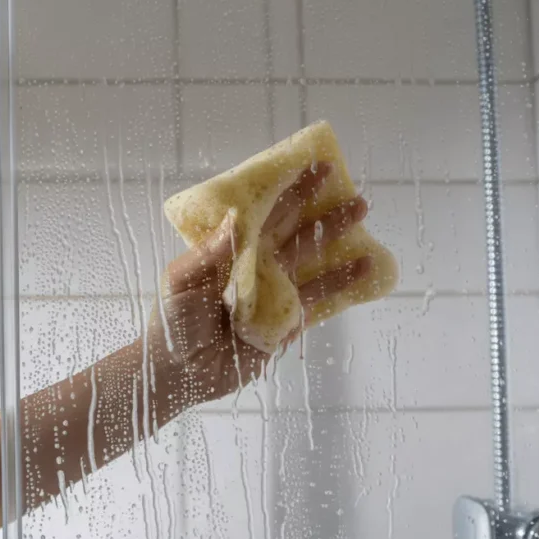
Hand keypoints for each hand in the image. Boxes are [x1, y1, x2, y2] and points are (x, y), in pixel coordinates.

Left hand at [148, 163, 371, 406]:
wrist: (180, 371)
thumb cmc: (173, 321)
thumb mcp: (181, 280)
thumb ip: (208, 253)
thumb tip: (235, 217)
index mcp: (231, 249)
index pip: (263, 213)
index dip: (288, 190)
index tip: (313, 167)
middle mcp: (257, 266)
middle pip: (294, 232)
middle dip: (322, 212)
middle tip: (352, 193)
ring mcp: (274, 293)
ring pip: (311, 261)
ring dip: (336, 240)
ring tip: (363, 218)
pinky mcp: (286, 322)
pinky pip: (318, 300)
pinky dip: (342, 285)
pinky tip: (365, 267)